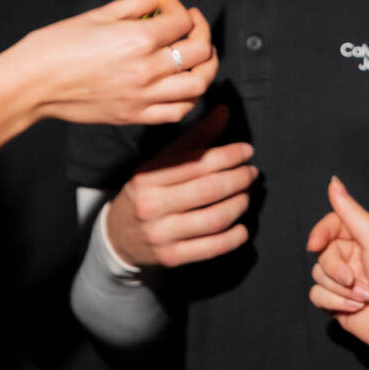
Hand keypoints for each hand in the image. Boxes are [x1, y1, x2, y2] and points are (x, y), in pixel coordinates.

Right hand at [3, 0, 216, 127]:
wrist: (32, 83)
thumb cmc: (57, 45)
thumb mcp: (97, 15)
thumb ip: (136, 3)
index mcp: (138, 39)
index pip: (181, 22)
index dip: (180, 8)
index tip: (170, 4)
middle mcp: (147, 69)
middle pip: (199, 52)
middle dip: (202, 33)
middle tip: (193, 25)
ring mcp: (144, 96)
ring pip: (198, 85)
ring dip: (206, 67)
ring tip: (199, 56)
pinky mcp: (136, 116)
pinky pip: (178, 111)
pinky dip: (190, 98)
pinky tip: (183, 85)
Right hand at [105, 103, 256, 269]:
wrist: (117, 236)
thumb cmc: (146, 193)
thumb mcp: (159, 164)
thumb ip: (193, 139)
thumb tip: (224, 112)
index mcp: (147, 177)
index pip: (196, 163)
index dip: (227, 155)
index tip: (247, 150)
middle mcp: (152, 205)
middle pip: (208, 190)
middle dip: (238, 179)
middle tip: (251, 172)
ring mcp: (161, 234)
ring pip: (214, 218)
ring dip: (239, 204)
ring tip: (246, 195)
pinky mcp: (171, 257)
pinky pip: (212, 247)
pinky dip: (234, 237)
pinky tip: (242, 227)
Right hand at [307, 176, 368, 356]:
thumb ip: (350, 212)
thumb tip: (333, 182)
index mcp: (368, 236)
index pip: (333, 224)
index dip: (320, 233)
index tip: (315, 244)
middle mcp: (356, 256)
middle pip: (323, 254)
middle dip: (336, 269)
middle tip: (354, 280)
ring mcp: (348, 281)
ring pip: (318, 276)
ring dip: (340, 290)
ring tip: (365, 297)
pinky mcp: (340, 302)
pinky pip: (318, 296)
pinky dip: (336, 303)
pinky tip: (356, 309)